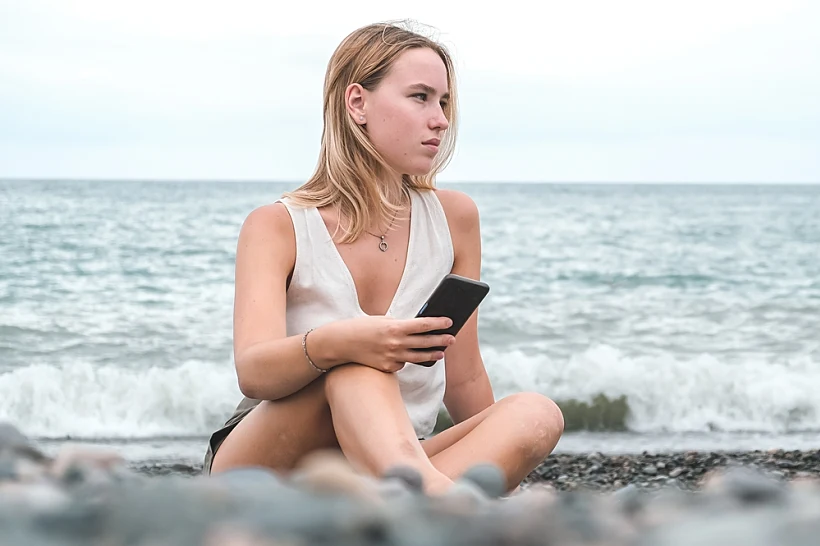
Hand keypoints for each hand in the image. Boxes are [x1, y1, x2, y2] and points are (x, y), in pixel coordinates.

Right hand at [331, 315, 455, 372]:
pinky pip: (402, 364)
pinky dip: (405, 360)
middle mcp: (395, 343)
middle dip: (440, 340)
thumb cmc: (363, 328)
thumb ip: (401, 325)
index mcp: (395, 327)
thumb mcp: (383, 321)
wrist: (342, 343)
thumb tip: (420, 328)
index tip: (450, 322)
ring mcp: (391, 358)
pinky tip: (409, 356)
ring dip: (431, 355)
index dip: (439, 323)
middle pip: (425, 342)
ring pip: (417, 358)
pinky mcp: (387, 368)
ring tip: (440, 353)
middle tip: (452, 339)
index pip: (423, 325)